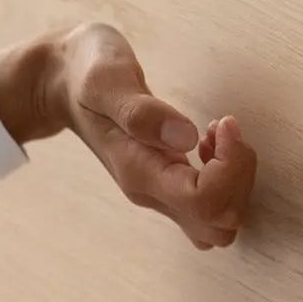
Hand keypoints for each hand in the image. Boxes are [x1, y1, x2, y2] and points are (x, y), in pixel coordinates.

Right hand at [48, 22, 256, 249]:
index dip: (230, 166)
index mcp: (139, 173)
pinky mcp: (168, 186)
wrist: (64, 87)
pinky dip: (226, 180)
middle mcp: (149, 193)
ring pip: (219, 222)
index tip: (222, 122)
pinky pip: (211, 207)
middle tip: (224, 133)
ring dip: (235, 180)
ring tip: (217, 135)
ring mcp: (158, 193)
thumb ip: (142, 113)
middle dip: (238, 179)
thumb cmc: (86, 77)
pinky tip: (211, 143)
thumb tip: (186, 138)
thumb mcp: (107, 82)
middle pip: (218, 224)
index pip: (203, 202)